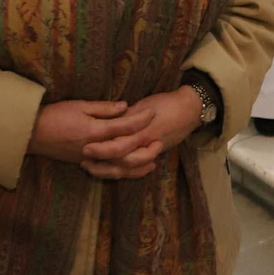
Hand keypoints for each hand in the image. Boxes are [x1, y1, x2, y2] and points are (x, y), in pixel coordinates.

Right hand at [27, 100, 154, 164]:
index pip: (125, 126)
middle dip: (146, 146)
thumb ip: (104, 108)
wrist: (33, 133)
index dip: (140, 119)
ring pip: (121, 167)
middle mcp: (96, 148)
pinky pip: (110, 171)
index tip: (153, 112)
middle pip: (127, 151)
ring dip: (139, 164)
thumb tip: (126, 107)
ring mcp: (91, 159)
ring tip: (154, 159)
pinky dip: (124, 172)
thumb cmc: (55, 115)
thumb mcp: (79, 105)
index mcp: (95, 130)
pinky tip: (133, 169)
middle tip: (160, 140)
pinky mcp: (86, 164)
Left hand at [78, 88, 201, 180]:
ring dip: (109, 170)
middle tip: (84, 161)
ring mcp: (150, 149)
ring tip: (92, 167)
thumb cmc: (166, 103)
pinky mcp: (155, 152)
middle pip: (121, 158)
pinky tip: (113, 171)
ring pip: (128, 166)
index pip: (117, 142)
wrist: (190, 109)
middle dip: (102, 161)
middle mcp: (144, 142)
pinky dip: (125, 171)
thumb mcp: (143, 104)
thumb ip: (126, 114)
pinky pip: (137, 166)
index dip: (101, 148)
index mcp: (140, 128)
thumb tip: (108, 120)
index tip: (85, 147)